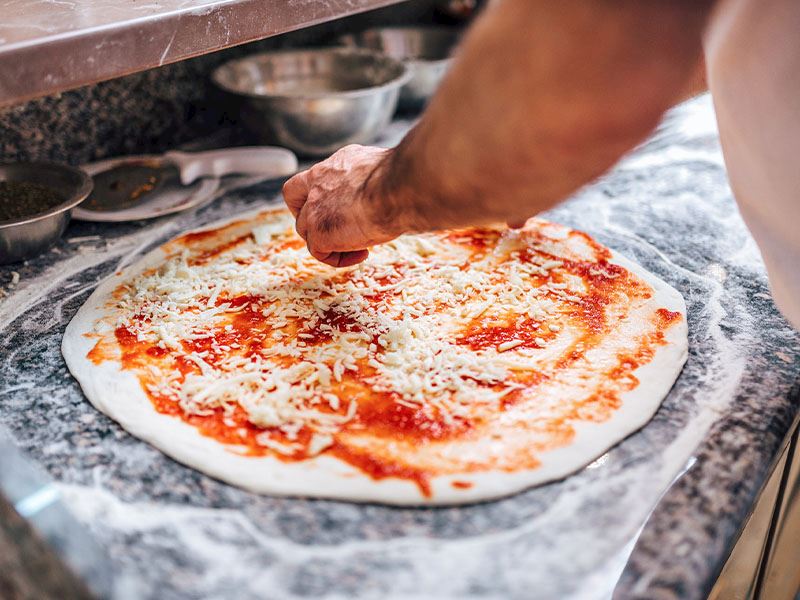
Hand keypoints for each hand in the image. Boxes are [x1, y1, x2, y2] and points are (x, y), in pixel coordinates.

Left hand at [282, 145, 400, 267]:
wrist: (400, 189)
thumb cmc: (404, 181)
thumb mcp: (383, 172)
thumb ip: (372, 182)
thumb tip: (384, 192)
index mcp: (336, 165)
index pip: (312, 177)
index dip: (314, 194)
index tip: (334, 206)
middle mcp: (319, 182)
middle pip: (296, 201)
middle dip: (311, 217)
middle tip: (335, 229)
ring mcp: (315, 208)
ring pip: (306, 229)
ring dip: (329, 241)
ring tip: (362, 244)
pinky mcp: (319, 231)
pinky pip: (318, 252)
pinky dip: (338, 258)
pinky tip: (363, 254)